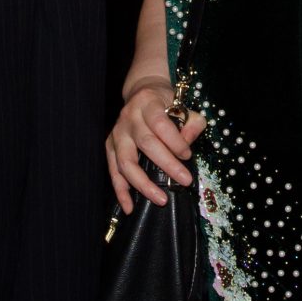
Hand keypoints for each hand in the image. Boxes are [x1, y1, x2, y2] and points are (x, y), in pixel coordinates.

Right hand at [105, 81, 201, 212]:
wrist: (141, 94)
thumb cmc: (166, 103)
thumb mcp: (183, 105)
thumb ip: (191, 123)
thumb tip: (188, 144)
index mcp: (148, 103)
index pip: (161, 124)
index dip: (175, 141)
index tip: (188, 155)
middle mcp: (129, 118)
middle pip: (146, 144)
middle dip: (167, 164)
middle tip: (185, 180)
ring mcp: (117, 133)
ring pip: (126, 161)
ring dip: (143, 183)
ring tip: (161, 199)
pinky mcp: (110, 146)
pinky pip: (114, 171)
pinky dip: (120, 190)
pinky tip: (129, 206)